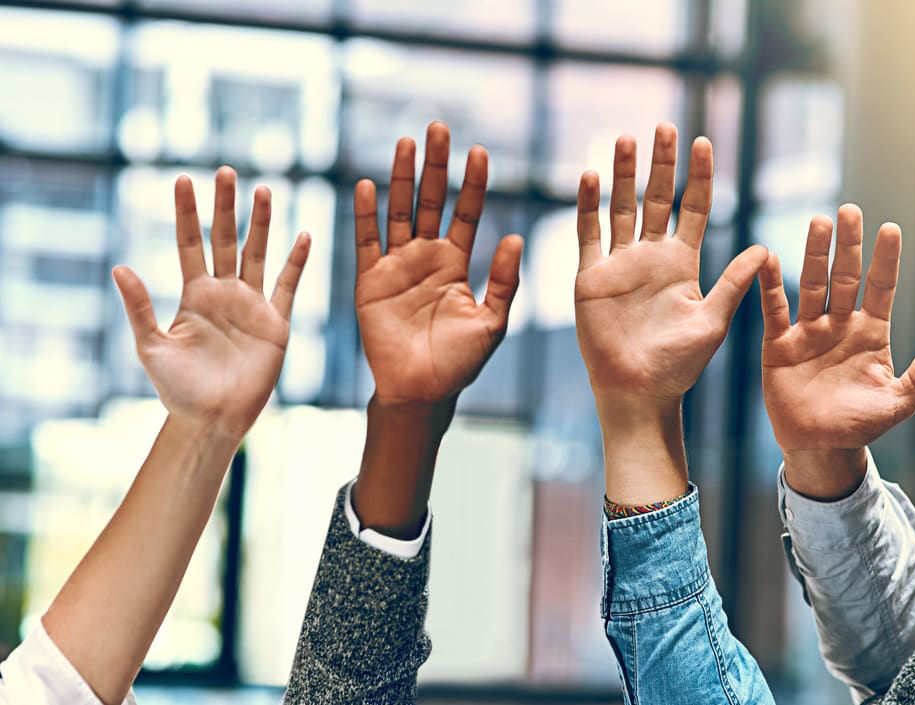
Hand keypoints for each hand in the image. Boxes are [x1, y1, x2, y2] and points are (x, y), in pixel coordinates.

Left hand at [112, 167, 309, 439]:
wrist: (214, 418)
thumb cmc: (178, 389)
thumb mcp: (151, 346)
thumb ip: (140, 307)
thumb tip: (119, 268)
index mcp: (193, 296)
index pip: (189, 243)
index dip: (186, 213)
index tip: (181, 179)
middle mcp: (223, 294)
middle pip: (225, 240)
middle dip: (225, 206)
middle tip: (225, 171)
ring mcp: (251, 306)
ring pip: (257, 254)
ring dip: (262, 223)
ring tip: (264, 190)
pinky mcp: (276, 323)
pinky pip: (288, 286)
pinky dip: (296, 262)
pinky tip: (304, 235)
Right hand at [354, 123, 522, 407]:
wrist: (421, 393)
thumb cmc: (459, 363)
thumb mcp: (491, 321)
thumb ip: (503, 281)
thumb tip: (515, 238)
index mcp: (456, 264)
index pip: (467, 214)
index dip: (473, 184)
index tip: (479, 152)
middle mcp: (426, 257)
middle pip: (431, 201)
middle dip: (435, 166)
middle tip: (439, 128)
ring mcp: (396, 266)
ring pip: (399, 212)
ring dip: (402, 178)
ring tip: (406, 143)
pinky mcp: (370, 281)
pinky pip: (366, 242)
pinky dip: (365, 215)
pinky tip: (367, 186)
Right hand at [574, 123, 766, 408]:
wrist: (638, 392)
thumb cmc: (679, 365)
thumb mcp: (714, 321)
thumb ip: (734, 283)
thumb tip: (766, 248)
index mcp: (683, 263)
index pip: (693, 207)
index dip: (698, 176)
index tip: (703, 142)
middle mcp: (651, 256)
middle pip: (657, 198)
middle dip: (661, 163)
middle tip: (665, 126)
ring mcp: (619, 264)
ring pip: (621, 207)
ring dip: (623, 174)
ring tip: (625, 138)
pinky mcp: (591, 277)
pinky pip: (588, 234)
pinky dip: (587, 206)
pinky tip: (588, 177)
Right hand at [759, 206, 914, 497]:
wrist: (819, 448)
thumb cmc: (861, 427)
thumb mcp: (899, 402)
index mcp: (871, 334)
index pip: (880, 288)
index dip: (885, 259)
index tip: (890, 229)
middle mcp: (840, 325)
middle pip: (845, 277)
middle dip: (848, 245)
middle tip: (850, 211)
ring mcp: (809, 331)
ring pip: (812, 284)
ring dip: (814, 254)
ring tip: (818, 222)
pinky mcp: (779, 344)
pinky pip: (774, 309)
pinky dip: (770, 285)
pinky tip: (768, 257)